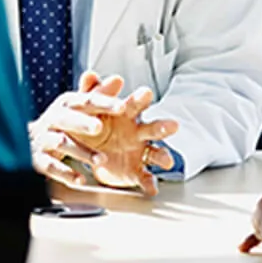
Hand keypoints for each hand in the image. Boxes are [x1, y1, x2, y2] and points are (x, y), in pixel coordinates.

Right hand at [28, 72, 129, 189]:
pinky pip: (51, 166)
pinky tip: (80, 179)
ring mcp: (43, 139)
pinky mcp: (38, 159)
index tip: (122, 107)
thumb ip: (98, 95)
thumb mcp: (79, 107)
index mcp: (66, 104)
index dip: (103, 102)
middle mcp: (53, 118)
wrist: (30, 141)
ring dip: (81, 151)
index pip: (86, 100)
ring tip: (100, 160)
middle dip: (82, 122)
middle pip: (67, 118)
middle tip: (99, 127)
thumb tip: (118, 79)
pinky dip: (66, 173)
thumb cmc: (62, 121)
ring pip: (60, 143)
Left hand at [67, 72, 178, 196]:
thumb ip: (91, 92)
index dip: (141, 99)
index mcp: (127, 114)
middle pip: (153, 128)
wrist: (88, 148)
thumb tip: (90, 74)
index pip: (137, 103)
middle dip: (163, 127)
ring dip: (163, 156)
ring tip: (167, 162)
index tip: (146, 94)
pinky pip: (145, 178)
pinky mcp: (134, 171)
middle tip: (173, 125)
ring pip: (156, 153)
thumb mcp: (90, 107)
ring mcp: (139, 152)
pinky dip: (149, 183)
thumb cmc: (95, 122)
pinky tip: (152, 188)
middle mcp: (138, 132)